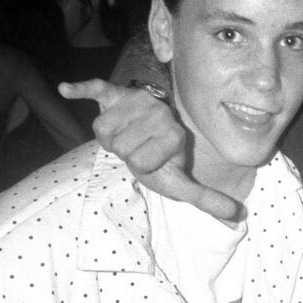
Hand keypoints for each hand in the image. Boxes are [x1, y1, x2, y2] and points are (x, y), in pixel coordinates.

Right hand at [58, 79, 241, 221]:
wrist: (150, 132)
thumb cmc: (162, 161)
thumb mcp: (182, 182)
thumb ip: (205, 198)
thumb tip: (236, 216)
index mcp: (173, 135)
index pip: (142, 160)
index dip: (143, 165)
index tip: (152, 161)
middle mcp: (157, 114)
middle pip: (121, 146)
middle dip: (125, 152)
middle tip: (138, 147)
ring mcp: (135, 102)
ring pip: (103, 129)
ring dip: (109, 137)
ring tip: (126, 134)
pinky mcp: (114, 92)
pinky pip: (96, 87)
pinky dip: (80, 89)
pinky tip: (65, 89)